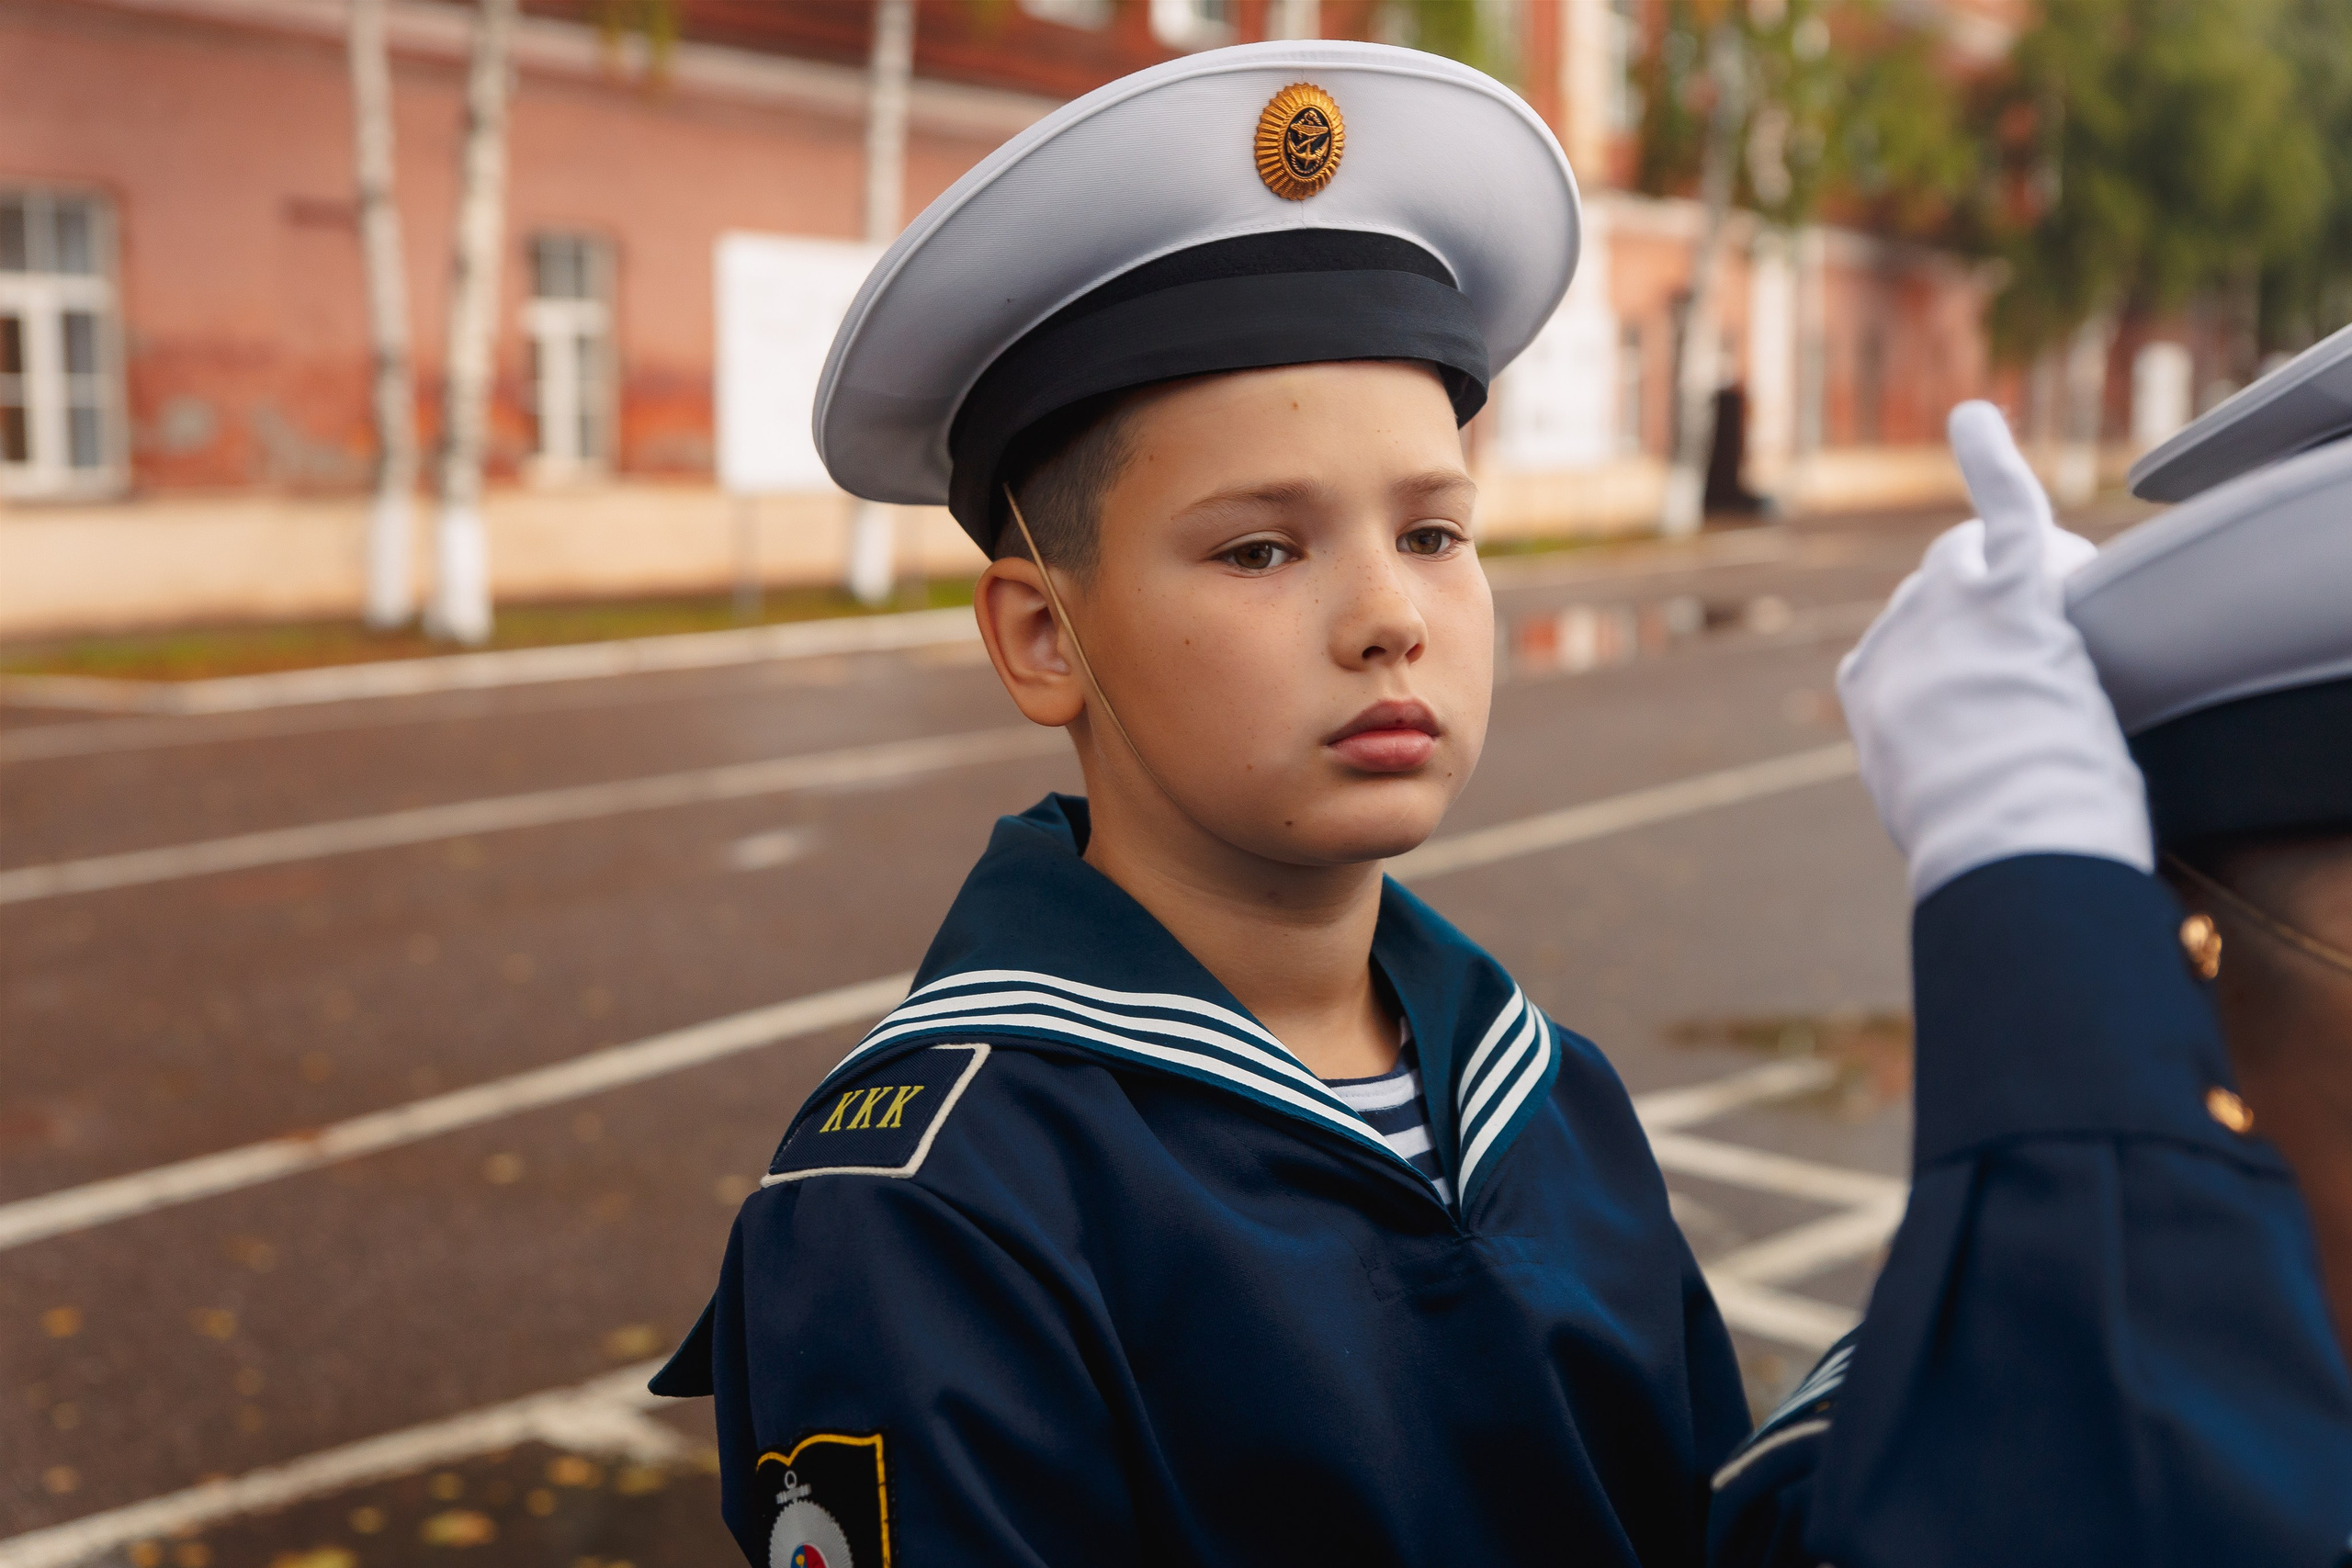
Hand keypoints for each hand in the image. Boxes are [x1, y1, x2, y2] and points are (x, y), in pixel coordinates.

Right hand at [1837, 402, 2151, 900]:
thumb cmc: (1978, 839)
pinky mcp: (2009, 594)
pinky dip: (1990, 459)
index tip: (1980, 706)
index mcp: (1867, 688)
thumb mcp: (1928, 806)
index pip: (1906, 639)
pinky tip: (1972, 420)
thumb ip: (1928, 769)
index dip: (1954, 663)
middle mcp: (1895, 633)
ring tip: (2052, 647)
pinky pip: (2005, 510)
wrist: (2001, 839)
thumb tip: (1941, 794)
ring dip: (2016, 581)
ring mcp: (1948, 608)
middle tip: (2034, 695)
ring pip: (1979, 558)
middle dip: (1987, 625)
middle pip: (1942, 593)